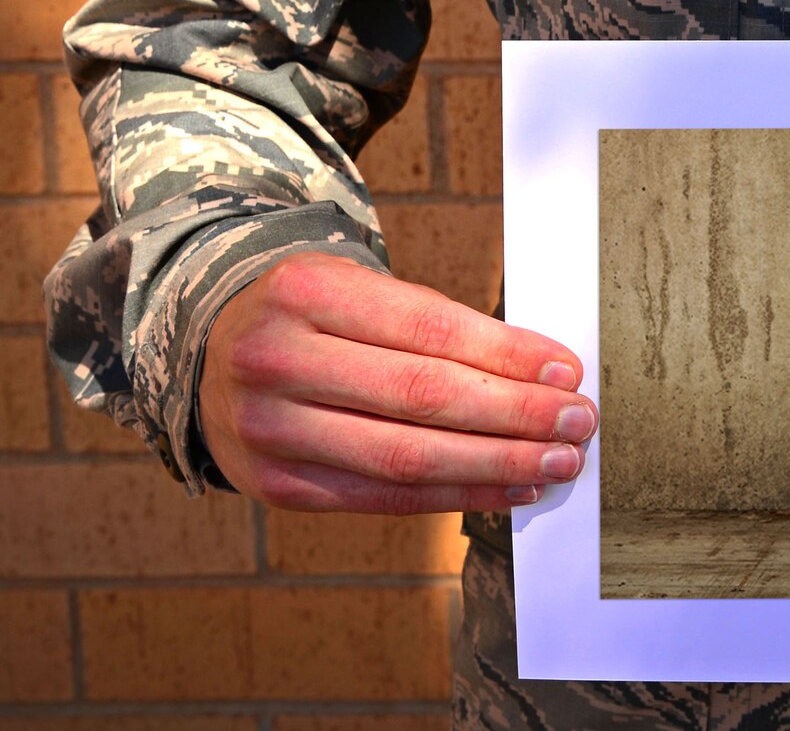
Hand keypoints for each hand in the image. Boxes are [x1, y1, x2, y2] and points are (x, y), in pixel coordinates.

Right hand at [198, 249, 598, 514]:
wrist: (213, 356)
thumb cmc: (315, 318)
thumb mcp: (359, 290)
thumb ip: (437, 325)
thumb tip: (540, 373)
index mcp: (306, 290)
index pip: (428, 328)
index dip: (507, 355)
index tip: (567, 372)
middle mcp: (277, 358)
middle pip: (421, 397)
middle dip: (514, 415)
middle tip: (576, 423)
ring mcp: (269, 428)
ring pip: (405, 458)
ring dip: (496, 464)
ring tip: (554, 463)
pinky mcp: (276, 485)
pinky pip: (382, 498)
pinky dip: (456, 497)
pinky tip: (507, 489)